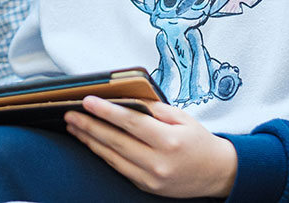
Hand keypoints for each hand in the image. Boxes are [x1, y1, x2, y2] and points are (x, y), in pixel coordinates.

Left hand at [65, 96, 237, 198]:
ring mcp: (151, 178)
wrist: (218, 173)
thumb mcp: (183, 118)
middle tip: (70, 115)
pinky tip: (92, 143)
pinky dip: (103, 155)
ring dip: (90, 141)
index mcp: (169, 141)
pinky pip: (119, 169)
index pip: (130, 123)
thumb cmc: (200, 141)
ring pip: (113, 157)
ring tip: (74, 128)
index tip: (87, 101)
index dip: (106, 111)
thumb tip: (127, 101)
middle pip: (116, 141)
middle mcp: (158, 162)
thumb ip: (155, 110)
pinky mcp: (147, 187)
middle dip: (89, 126)